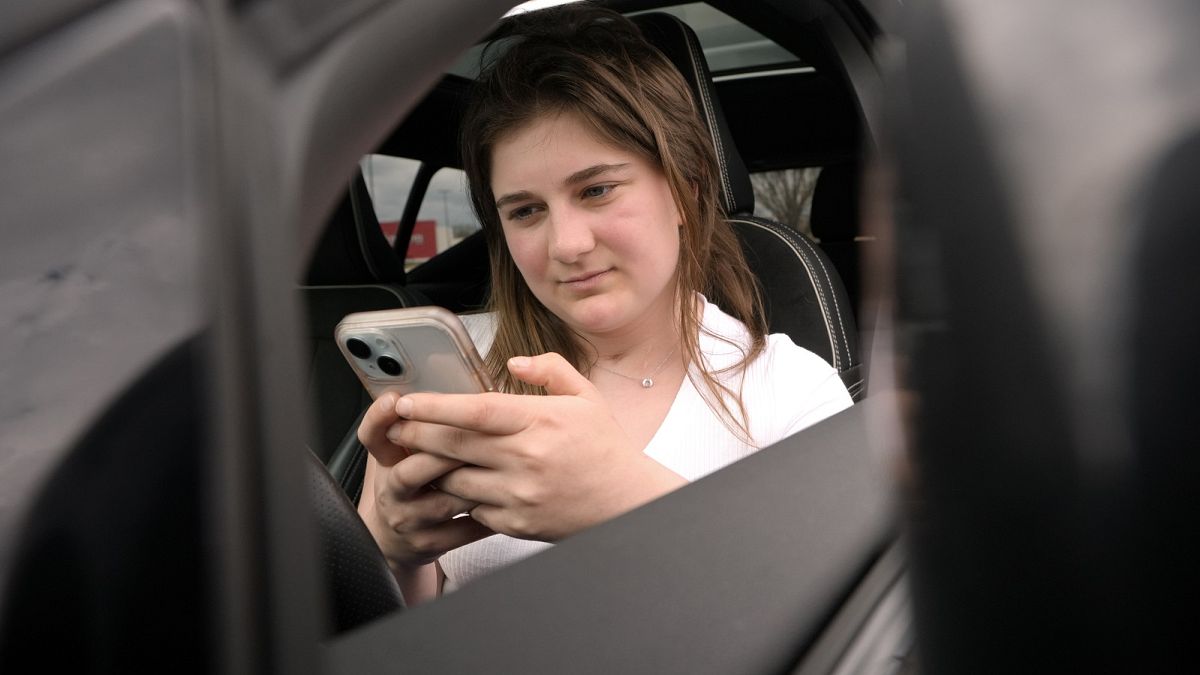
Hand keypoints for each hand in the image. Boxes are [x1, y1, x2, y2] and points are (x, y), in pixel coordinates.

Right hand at [356, 393, 493, 570]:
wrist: (397, 539)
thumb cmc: (412, 484)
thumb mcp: (402, 450)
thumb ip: (420, 421)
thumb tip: (447, 385)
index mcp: (387, 461)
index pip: (373, 435)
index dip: (380, 417)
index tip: (396, 400)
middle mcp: (393, 491)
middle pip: (409, 471)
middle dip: (442, 452)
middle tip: (475, 435)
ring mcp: (410, 520)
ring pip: (442, 501)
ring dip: (473, 484)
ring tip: (503, 468)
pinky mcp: (431, 544)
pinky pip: (464, 530)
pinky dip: (489, 516)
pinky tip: (511, 501)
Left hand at [384, 353, 686, 541]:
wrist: (627, 503)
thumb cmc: (606, 449)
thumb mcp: (586, 397)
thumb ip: (550, 370)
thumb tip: (513, 363)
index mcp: (541, 421)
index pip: (475, 410)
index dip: (433, 406)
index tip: (405, 402)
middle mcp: (527, 458)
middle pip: (454, 445)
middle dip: (416, 435)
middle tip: (397, 427)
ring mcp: (520, 494)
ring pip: (455, 480)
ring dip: (433, 467)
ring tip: (419, 455)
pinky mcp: (516, 522)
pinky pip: (472, 508)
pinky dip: (459, 495)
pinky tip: (456, 483)